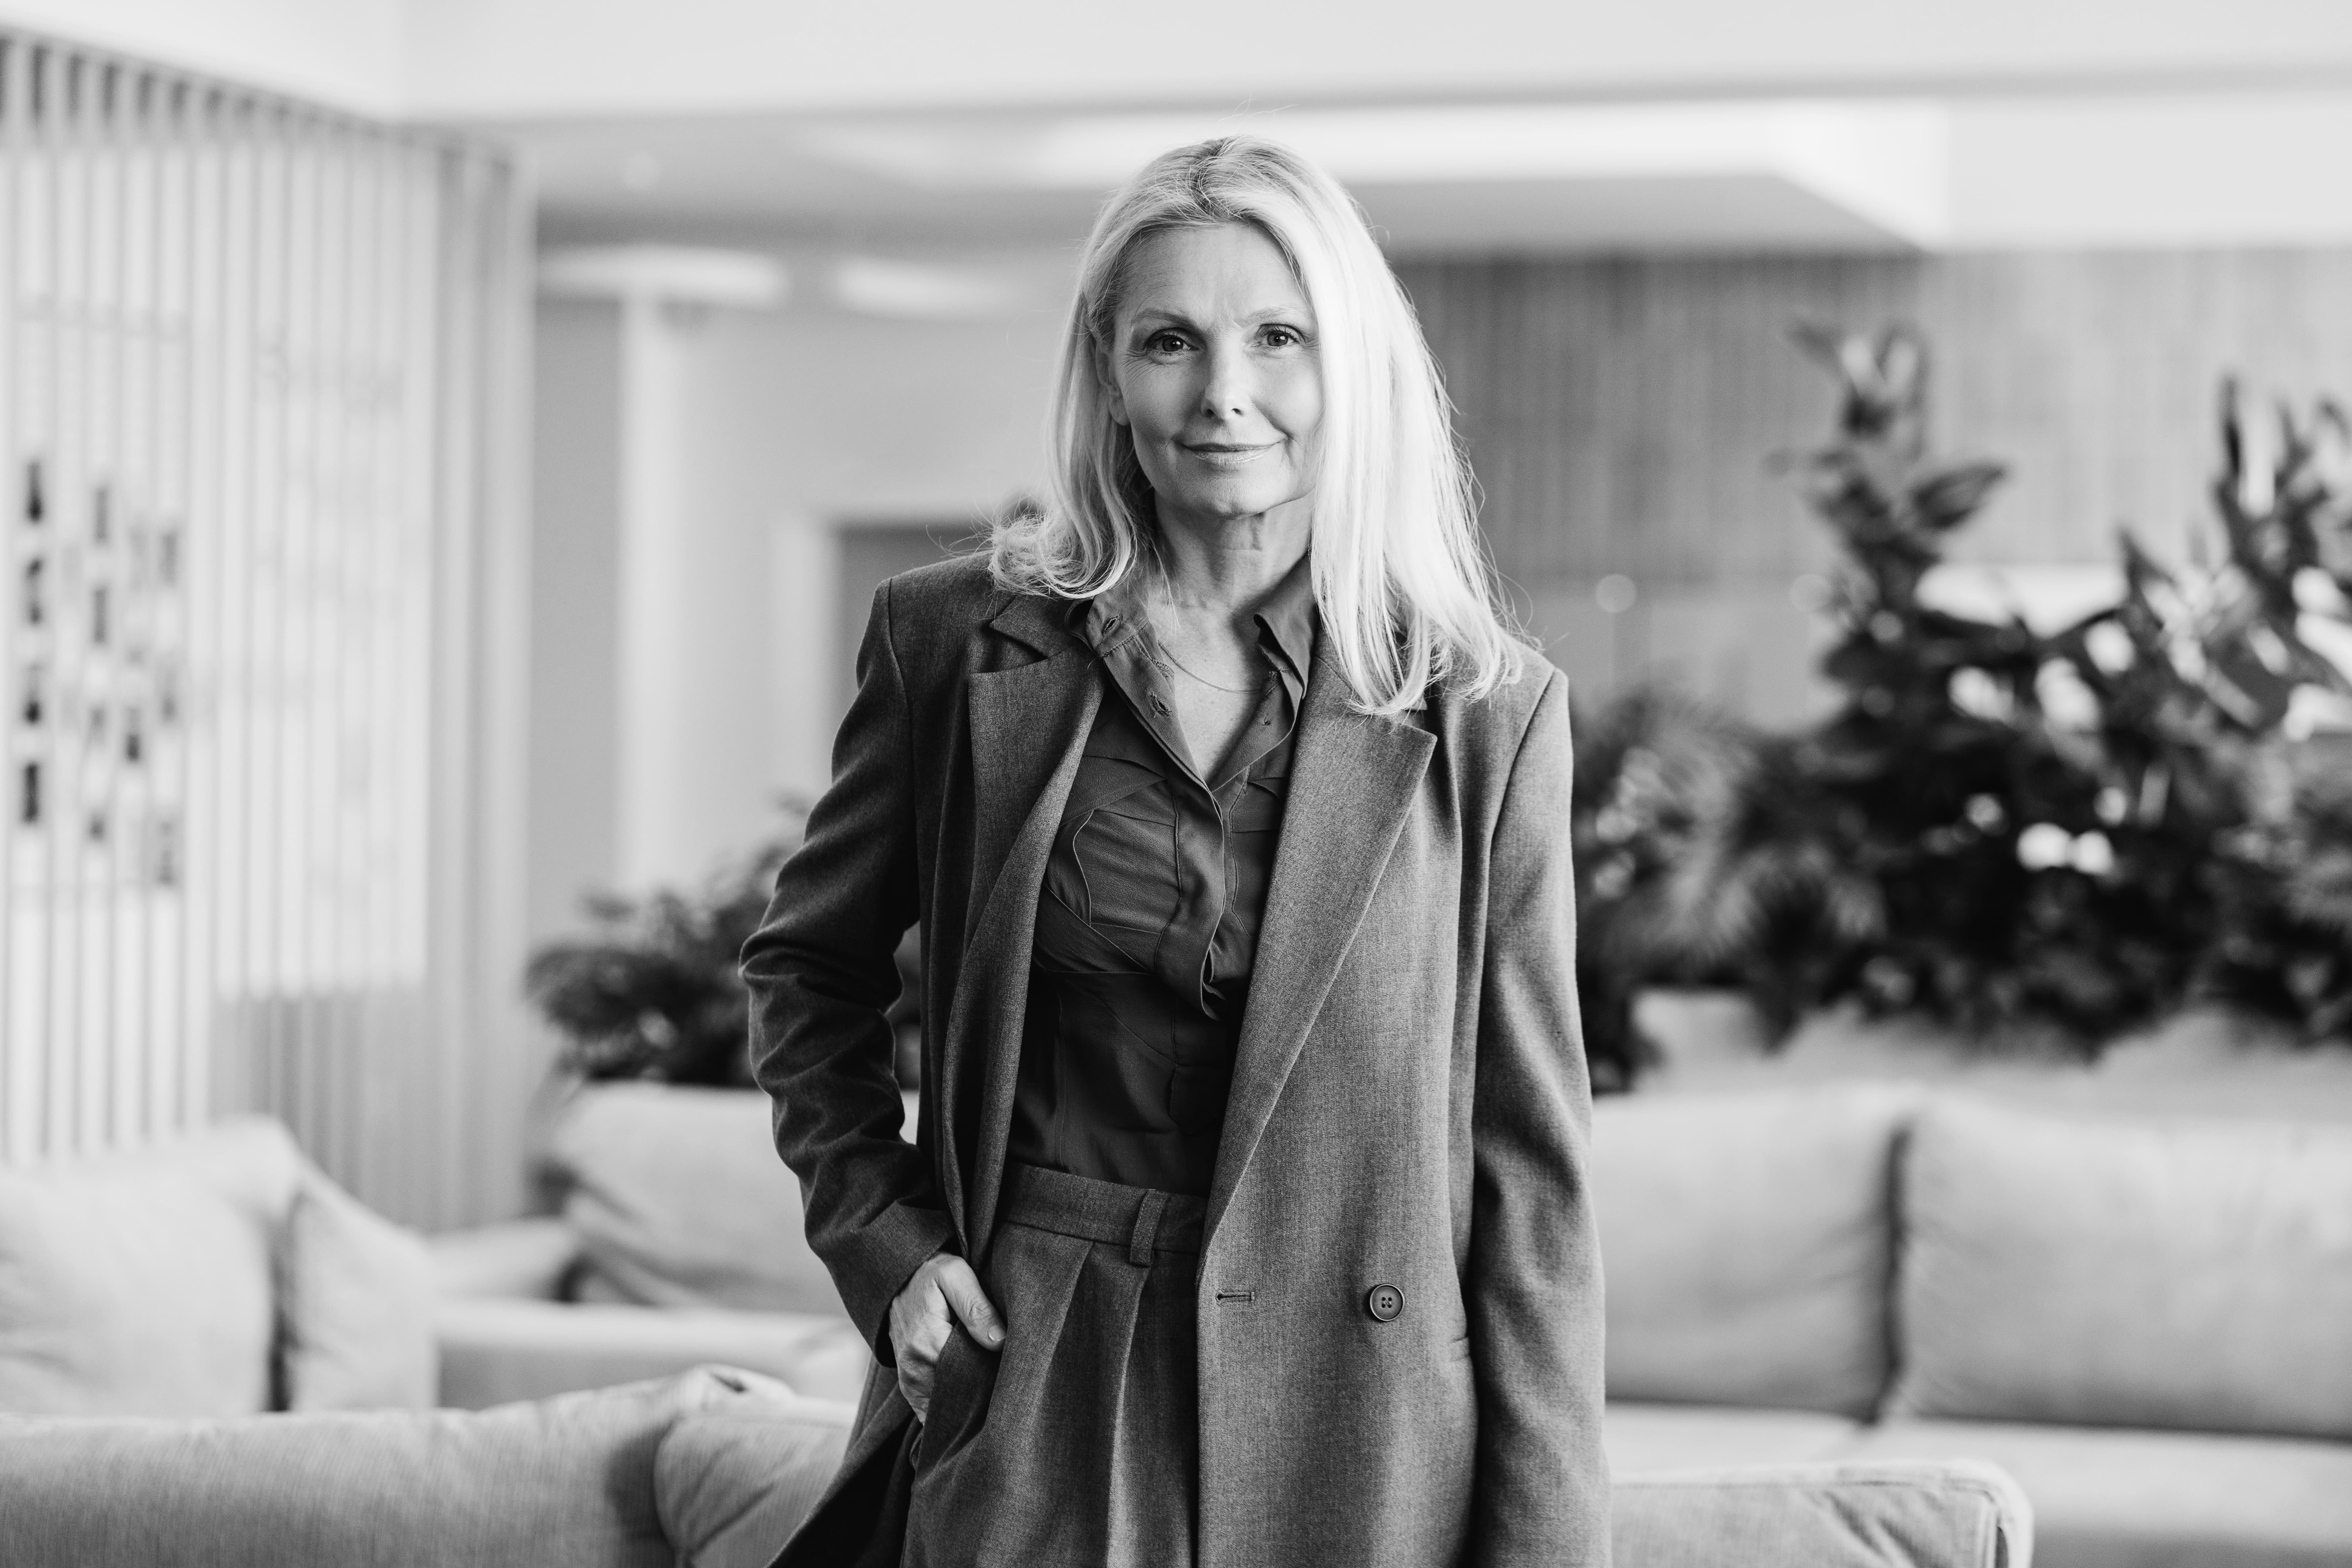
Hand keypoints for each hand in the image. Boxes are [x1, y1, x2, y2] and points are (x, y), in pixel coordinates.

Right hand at [888, 1252, 1004, 1419]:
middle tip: (1006, 1387)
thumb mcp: (956, 1276)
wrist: (898, 1277)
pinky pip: (929, 1411)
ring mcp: (909, 1380)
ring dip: (967, 1405)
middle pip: (959, 1397)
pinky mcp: (908, 1385)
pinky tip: (969, 1404)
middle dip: (983, 1396)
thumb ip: (977, 1308)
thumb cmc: (931, 1273)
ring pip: (946, 1407)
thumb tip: (1000, 1341)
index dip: (993, 1380)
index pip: (969, 1378)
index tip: (1013, 1376)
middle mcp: (915, 1368)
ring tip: (990, 1393)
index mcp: (928, 1343)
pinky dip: (950, 1410)